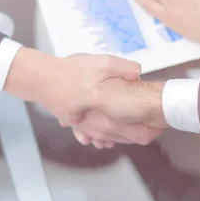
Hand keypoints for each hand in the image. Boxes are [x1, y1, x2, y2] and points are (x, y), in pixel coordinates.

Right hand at [4, 48, 158, 145]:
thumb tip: (141, 74)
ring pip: (105, 138)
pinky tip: (103, 135)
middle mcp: (96, 123)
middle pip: (122, 137)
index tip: (157, 127)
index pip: (134, 131)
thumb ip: (124, 68)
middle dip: (136, 135)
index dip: (148, 130)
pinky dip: (97, 136)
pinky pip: (89, 135)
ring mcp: (84, 125)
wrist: (42, 78)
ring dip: (117, 137)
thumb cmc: (71, 70)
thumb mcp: (102, 62)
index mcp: (107, 111)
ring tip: (131, 133)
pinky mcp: (74, 123)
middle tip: (150, 132)